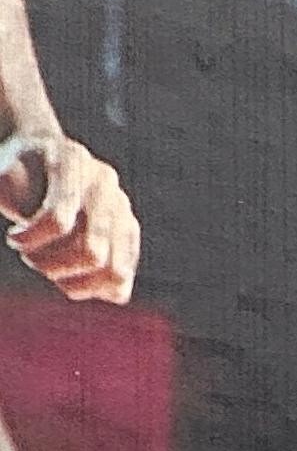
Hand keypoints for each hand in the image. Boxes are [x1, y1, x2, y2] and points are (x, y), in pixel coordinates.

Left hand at [0, 136, 137, 302]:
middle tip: (29, 257)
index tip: (12, 239)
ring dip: (73, 283)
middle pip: (92, 252)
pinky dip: (90, 288)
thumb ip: (10, 187)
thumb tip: (32, 220)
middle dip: (52, 265)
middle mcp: (108, 188)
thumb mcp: (3, 172)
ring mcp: (125, 216)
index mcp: (74, 161)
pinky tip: (66, 276)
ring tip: (48, 270)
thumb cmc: (18, 172)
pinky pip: (118, 286)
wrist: (45, 168)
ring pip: (113, 273)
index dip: (31, 240)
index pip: (60, 220)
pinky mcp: (130, 242)